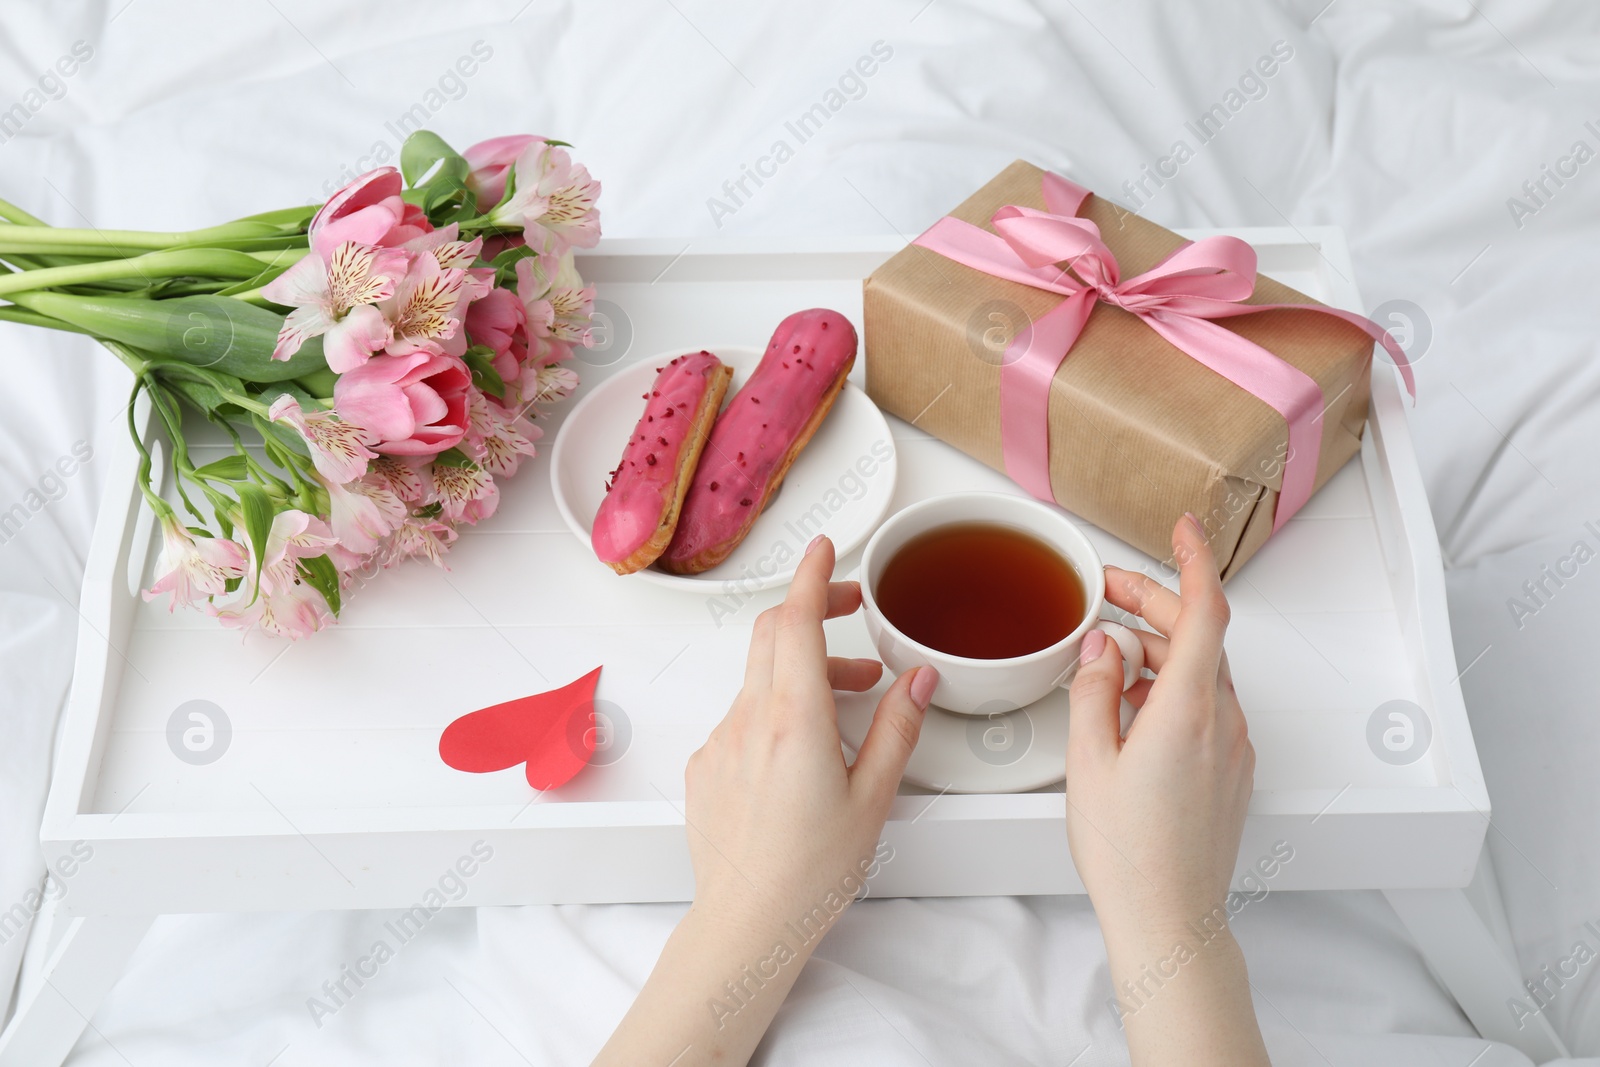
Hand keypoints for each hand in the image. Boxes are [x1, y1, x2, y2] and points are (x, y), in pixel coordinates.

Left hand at [593, 535, 936, 1066]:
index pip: (795, 620)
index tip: (825, 549)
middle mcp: (748, 720)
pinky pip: (741, 715)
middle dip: (811, 610)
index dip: (812, 576)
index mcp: (794, 720)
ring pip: (759, 677)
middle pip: (772, 634)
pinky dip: (774, 708)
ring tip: (851, 696)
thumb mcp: (874, 797)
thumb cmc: (810, 873)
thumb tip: (919, 678)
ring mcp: (720, 742)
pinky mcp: (705, 766)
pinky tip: (804, 749)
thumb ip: (899, 727)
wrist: (746, 924)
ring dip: (801, 668)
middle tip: (850, 614)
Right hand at [1065, 514, 1266, 1065]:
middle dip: (1155, 603)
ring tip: (1104, 657)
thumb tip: (1100, 647)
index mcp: (1186, 709)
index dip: (1194, 561)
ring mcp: (1232, 747)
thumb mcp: (1088, 761)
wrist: (1170, 919)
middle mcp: (1222, 721)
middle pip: (1199, 636)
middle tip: (1108, 592)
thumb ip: (1093, 690)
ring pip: (1200, 671)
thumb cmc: (1129, 853)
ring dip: (1158, 649)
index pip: (1205, 611)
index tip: (1183, 529)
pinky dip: (1170, 687)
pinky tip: (1130, 705)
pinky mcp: (1231, 770)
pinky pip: (1205, 706)